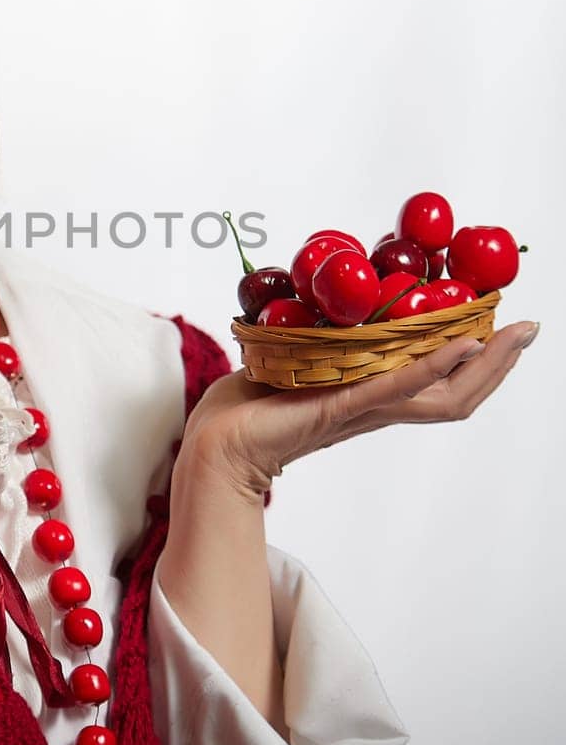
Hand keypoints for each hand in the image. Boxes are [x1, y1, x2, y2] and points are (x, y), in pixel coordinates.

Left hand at [176, 322, 539, 505]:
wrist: (216, 443)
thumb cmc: (250, 404)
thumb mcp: (300, 361)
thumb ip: (324, 341)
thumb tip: (333, 301)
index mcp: (373, 397)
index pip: (443, 384)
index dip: (480, 361)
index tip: (505, 326)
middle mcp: (377, 408)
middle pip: (458, 394)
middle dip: (499, 362)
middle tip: (528, 328)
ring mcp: (362, 410)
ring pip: (439, 396)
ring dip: (480, 365)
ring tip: (509, 335)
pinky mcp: (338, 408)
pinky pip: (393, 389)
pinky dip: (429, 368)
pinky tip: (458, 346)